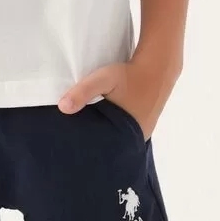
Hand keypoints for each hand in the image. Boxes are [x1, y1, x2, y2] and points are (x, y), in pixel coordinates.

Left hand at [56, 55, 179, 140]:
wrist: (157, 67)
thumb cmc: (129, 75)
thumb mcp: (103, 79)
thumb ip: (83, 91)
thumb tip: (62, 107)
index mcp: (127, 135)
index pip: (104, 153)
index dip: (88, 151)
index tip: (73, 149)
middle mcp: (137, 139)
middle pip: (112, 149)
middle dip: (96, 148)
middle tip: (76, 144)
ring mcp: (143, 133)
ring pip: (120, 142)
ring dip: (106, 139)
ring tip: (88, 136)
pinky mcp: (144, 126)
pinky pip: (126, 135)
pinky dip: (116, 132)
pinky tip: (105, 125)